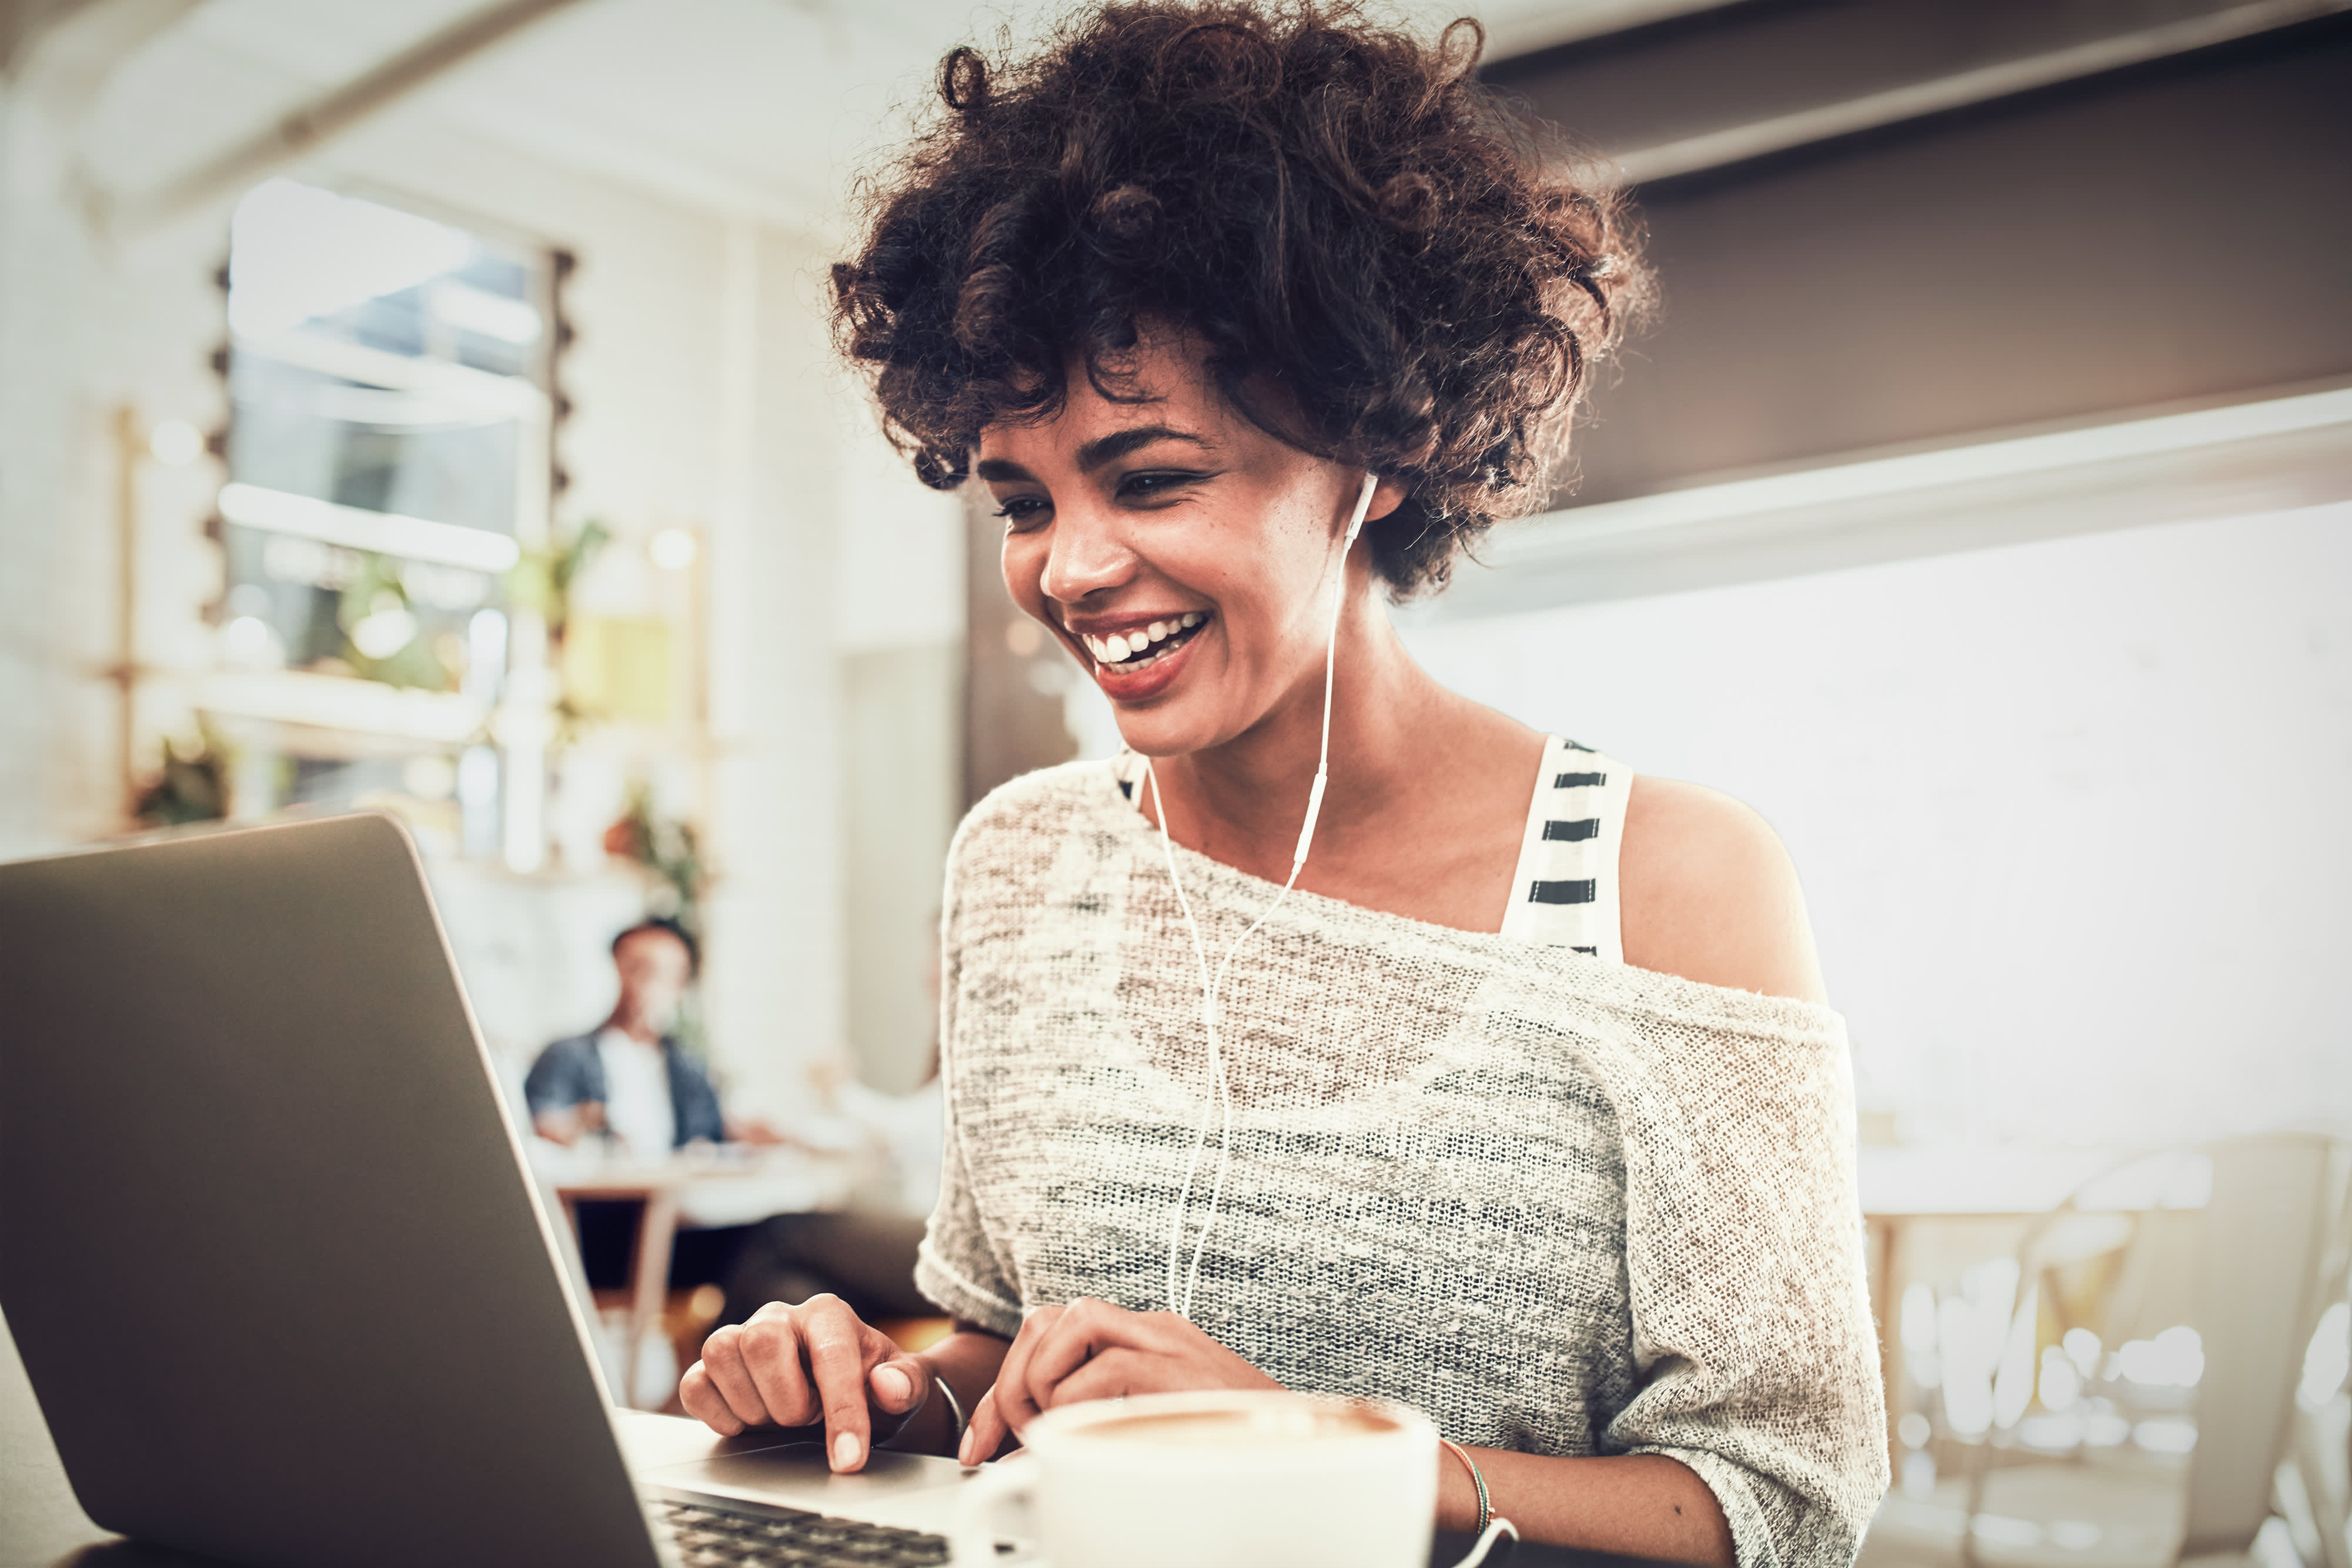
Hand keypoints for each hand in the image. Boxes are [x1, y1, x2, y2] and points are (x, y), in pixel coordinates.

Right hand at [680, 1294, 930, 1472]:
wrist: (843, 1398)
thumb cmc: (874, 1389)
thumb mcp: (905, 1388)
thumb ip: (907, 1384)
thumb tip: (886, 1386)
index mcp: (829, 1315)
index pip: (831, 1355)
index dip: (842, 1411)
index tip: (850, 1458)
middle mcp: (780, 1318)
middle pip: (761, 1342)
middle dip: (788, 1399)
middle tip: (807, 1420)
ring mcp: (741, 1339)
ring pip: (720, 1354)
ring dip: (753, 1405)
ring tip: (781, 1418)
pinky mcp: (713, 1369)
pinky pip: (694, 1384)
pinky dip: (717, 1413)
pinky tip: (748, 1423)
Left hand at [961, 1297, 1279, 1464]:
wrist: (1305, 1455)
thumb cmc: (1232, 1451)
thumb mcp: (1153, 1428)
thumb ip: (1100, 1424)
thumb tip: (1032, 1461)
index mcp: (1145, 1339)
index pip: (1051, 1330)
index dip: (1003, 1383)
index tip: (981, 1442)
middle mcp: (1151, 1329)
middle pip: (1046, 1318)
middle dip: (1005, 1384)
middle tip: (1001, 1442)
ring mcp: (1166, 1343)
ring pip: (1065, 1323)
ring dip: (1037, 1385)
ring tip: (1048, 1435)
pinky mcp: (1178, 1368)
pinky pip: (1101, 1369)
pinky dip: (1072, 1404)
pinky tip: (1081, 1439)